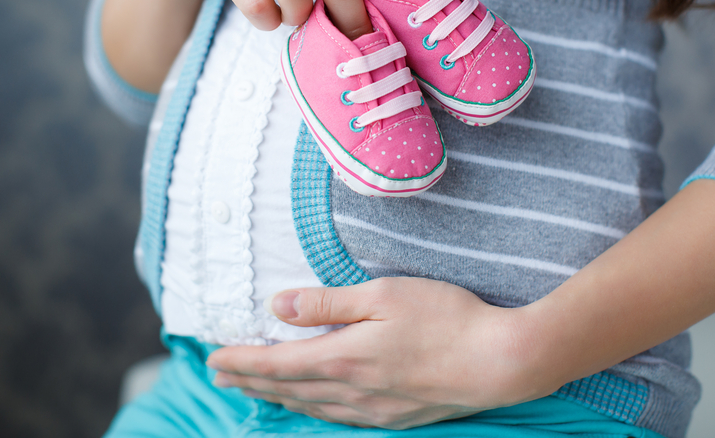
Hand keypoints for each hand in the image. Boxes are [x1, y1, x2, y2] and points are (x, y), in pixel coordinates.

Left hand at [204, 277, 547, 428]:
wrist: (501, 361)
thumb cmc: (446, 317)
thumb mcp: (382, 295)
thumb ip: (326, 303)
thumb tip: (277, 307)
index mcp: (344, 357)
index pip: (277, 364)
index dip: (242, 363)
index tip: (213, 359)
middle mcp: (352, 391)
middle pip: (288, 389)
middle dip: (251, 382)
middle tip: (220, 377)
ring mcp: (375, 409)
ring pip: (312, 407)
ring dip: (278, 398)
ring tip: (256, 391)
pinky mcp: (397, 417)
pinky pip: (340, 418)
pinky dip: (313, 411)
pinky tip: (312, 407)